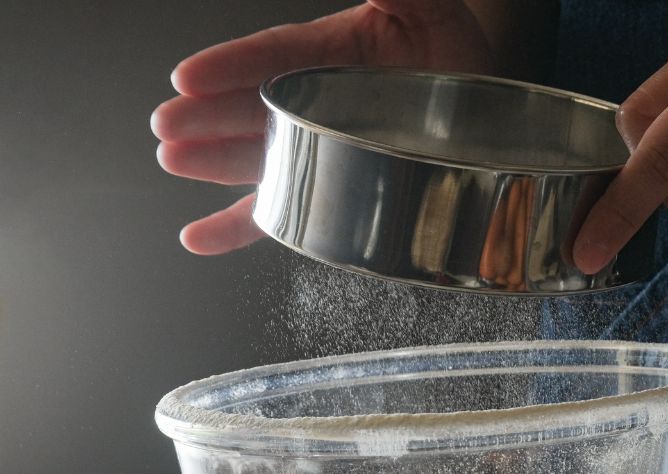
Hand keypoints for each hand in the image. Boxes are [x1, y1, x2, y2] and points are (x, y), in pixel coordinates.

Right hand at [152, 0, 494, 254]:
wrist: (480, 103)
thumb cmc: (451, 50)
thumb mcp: (432, 12)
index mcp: (333, 52)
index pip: (275, 58)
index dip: (231, 67)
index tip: (187, 77)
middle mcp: (315, 99)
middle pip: (255, 108)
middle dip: (208, 118)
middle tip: (167, 124)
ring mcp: (318, 143)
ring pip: (259, 155)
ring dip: (212, 162)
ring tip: (174, 159)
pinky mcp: (328, 184)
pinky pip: (281, 208)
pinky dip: (238, 226)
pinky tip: (199, 237)